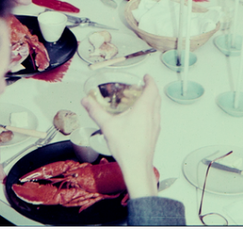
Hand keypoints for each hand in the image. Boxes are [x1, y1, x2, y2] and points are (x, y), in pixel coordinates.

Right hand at [81, 74, 159, 197]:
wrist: (137, 166)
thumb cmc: (126, 147)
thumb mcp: (107, 126)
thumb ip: (95, 111)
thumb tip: (86, 101)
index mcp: (144, 109)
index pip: (152, 88)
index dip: (150, 80)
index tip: (146, 76)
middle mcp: (153, 115)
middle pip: (157, 97)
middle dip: (151, 89)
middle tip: (142, 86)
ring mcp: (156, 125)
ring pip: (157, 107)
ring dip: (152, 100)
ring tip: (140, 100)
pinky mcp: (154, 134)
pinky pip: (155, 117)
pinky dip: (151, 112)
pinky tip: (140, 119)